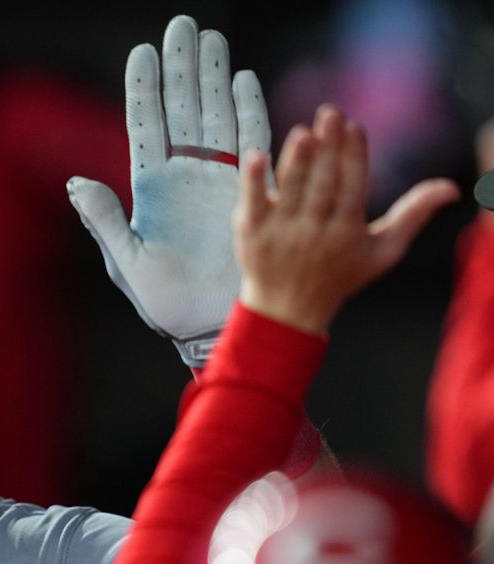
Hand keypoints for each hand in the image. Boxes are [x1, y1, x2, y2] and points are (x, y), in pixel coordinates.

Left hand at [67, 15, 271, 365]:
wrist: (212, 327)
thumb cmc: (166, 304)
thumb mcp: (128, 263)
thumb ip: (105, 222)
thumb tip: (74, 183)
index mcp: (150, 189)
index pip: (146, 126)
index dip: (144, 88)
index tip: (143, 50)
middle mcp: (184, 176)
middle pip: (182, 109)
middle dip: (182, 67)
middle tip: (183, 26)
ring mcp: (217, 180)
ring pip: (215, 116)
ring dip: (214, 77)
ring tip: (212, 38)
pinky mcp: (250, 192)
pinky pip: (251, 143)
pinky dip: (248, 111)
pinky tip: (243, 81)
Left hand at [234, 104, 458, 333]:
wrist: (287, 310)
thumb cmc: (339, 276)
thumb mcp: (382, 251)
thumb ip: (412, 216)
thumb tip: (451, 188)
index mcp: (346, 231)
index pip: (352, 186)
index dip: (354, 156)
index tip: (355, 126)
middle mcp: (314, 230)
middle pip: (323, 183)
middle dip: (327, 148)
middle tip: (330, 113)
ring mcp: (281, 231)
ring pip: (291, 190)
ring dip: (296, 160)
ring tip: (303, 132)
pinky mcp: (251, 232)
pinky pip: (252, 203)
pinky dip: (254, 181)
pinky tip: (256, 156)